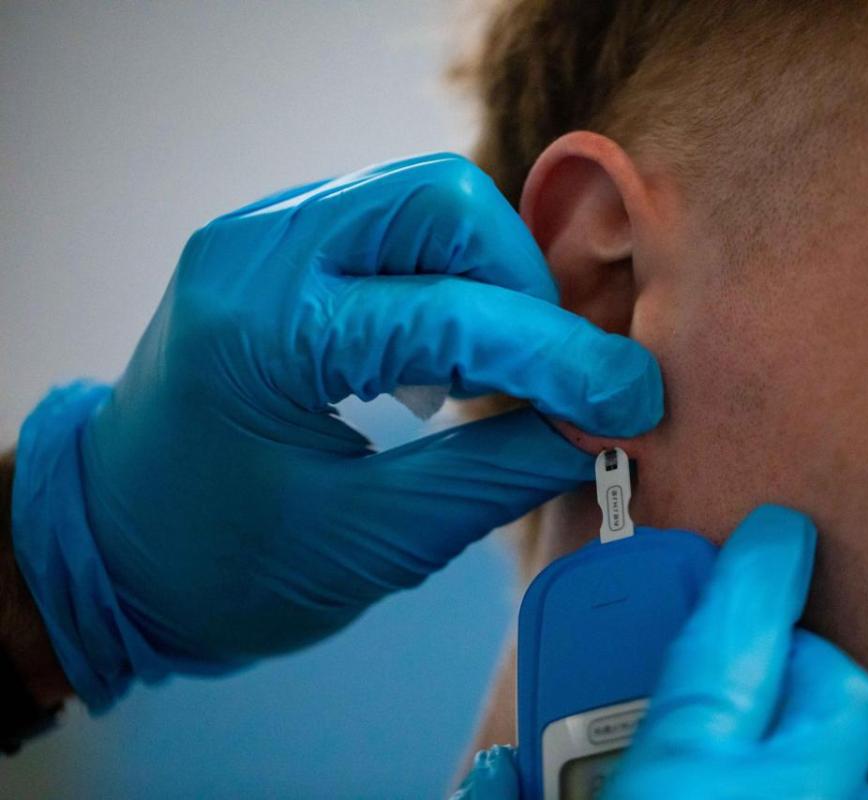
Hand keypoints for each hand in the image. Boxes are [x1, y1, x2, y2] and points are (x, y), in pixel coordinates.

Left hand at [11, 153, 661, 708]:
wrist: (115, 548)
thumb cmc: (224, 568)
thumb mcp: (374, 544)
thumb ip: (499, 477)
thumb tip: (602, 433)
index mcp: (263, 334)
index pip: (452, 314)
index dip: (562, 361)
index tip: (633, 404)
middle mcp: (257, 250)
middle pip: (445, 202)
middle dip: (526, 288)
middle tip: (555, 377)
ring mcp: (263, 232)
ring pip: (426, 197)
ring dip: (492, 276)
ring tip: (502, 368)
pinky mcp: (279, 241)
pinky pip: (396, 221)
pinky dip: (450, 274)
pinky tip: (450, 349)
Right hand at [452, 506, 867, 798]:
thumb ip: (514, 784)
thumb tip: (495, 772)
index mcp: (692, 775)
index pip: (741, 633)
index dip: (760, 567)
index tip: (777, 534)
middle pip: (840, 690)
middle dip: (805, 664)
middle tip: (751, 672)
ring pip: (849, 764)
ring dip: (805, 746)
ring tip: (747, 762)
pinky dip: (808, 796)